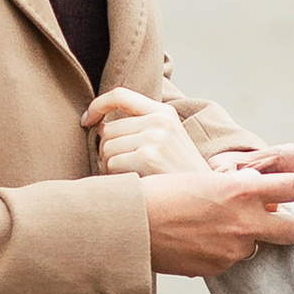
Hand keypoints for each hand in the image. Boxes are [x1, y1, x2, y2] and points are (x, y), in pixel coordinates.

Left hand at [85, 88, 208, 180]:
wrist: (206, 199)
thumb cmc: (178, 175)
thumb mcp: (166, 141)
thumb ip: (139, 127)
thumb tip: (98, 125)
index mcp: (164, 112)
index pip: (120, 95)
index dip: (97, 106)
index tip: (87, 121)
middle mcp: (160, 120)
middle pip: (107, 130)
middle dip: (106, 152)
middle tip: (123, 169)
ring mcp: (155, 138)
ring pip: (106, 149)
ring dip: (110, 168)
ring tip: (131, 178)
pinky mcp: (148, 157)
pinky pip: (111, 165)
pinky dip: (115, 178)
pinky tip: (134, 185)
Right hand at [141, 165, 293, 277]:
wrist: (129, 226)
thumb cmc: (160, 195)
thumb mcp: (206, 181)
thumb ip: (238, 193)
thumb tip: (256, 203)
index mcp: (243, 189)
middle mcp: (245, 220)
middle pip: (293, 231)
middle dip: (289, 230)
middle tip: (273, 225)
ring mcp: (235, 248)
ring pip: (259, 249)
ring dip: (246, 242)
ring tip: (211, 231)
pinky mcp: (220, 269)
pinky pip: (234, 264)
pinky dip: (223, 255)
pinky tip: (197, 245)